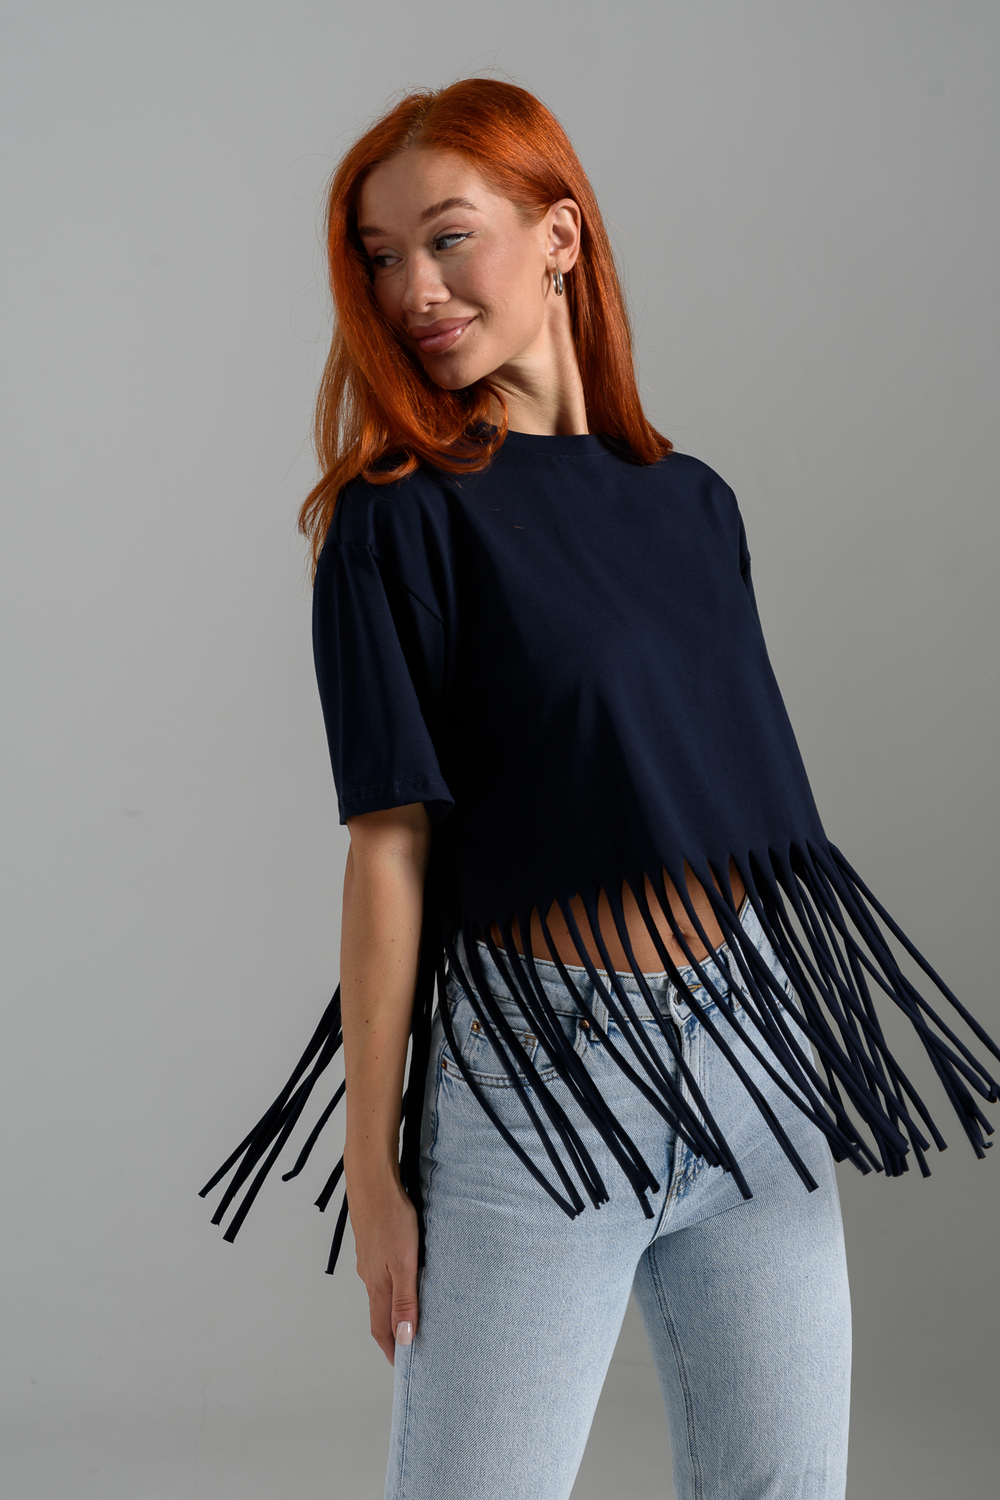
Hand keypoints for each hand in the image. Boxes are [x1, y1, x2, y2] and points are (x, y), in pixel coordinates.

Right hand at [346, 1164, 419, 1364]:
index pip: (382, 1329)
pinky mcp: (372, 1244)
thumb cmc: (392, 1219)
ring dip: (391, 1310)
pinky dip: (391, 1286)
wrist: (372, 1182)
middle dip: (392, 1335)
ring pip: (380, 1293)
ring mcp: (369, 1260)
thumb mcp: (405, 1262)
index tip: (403, 1368)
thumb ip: (405, 1299)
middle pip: (379, 1314)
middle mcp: (370, 1277)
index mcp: (378, 1286)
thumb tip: (404, 1339)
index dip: (392, 1350)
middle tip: (409, 1349)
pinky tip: (402, 1278)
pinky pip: (381, 1273)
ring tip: (409, 1317)